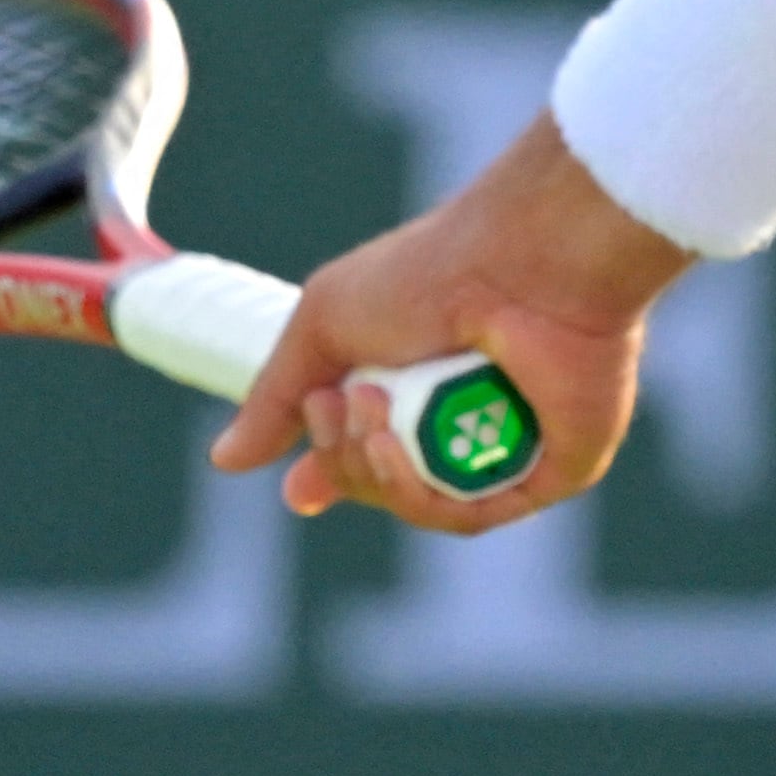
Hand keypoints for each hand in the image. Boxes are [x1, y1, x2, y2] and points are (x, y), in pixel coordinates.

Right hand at [214, 115, 692, 533]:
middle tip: (336, 405)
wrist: (521, 261)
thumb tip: (225, 459)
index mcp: (419, 376)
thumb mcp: (325, 321)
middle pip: (383, 483)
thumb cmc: (427, 274)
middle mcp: (465, 413)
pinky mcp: (550, 469)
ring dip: (373, 472)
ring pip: (422, 506)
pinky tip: (391, 449)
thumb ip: (278, 393)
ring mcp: (508, 444)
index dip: (330, 474)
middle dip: (341, 459)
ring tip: (369, 410)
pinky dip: (421, 496)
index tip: (297, 492)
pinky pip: (471, 514)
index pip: (369, 450)